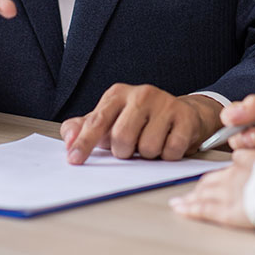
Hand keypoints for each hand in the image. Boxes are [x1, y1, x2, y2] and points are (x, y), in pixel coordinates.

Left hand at [60, 84, 221, 163]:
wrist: (180, 113)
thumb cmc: (138, 120)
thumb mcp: (109, 121)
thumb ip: (84, 129)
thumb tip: (69, 140)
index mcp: (117, 94)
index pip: (96, 121)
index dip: (84, 143)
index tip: (74, 160)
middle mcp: (141, 94)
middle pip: (122, 138)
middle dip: (124, 152)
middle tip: (131, 147)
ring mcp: (165, 103)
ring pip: (148, 148)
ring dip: (148, 155)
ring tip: (151, 142)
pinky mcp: (185, 117)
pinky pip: (170, 150)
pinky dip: (167, 155)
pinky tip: (167, 142)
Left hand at [168, 148, 254, 228]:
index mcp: (251, 162)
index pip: (231, 166)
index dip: (224, 173)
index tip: (220, 177)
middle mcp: (235, 175)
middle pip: (212, 180)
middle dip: (201, 186)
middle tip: (194, 191)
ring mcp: (228, 193)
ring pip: (203, 193)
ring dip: (191, 197)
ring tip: (182, 201)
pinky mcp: (225, 211)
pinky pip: (202, 208)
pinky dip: (188, 208)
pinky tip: (179, 208)